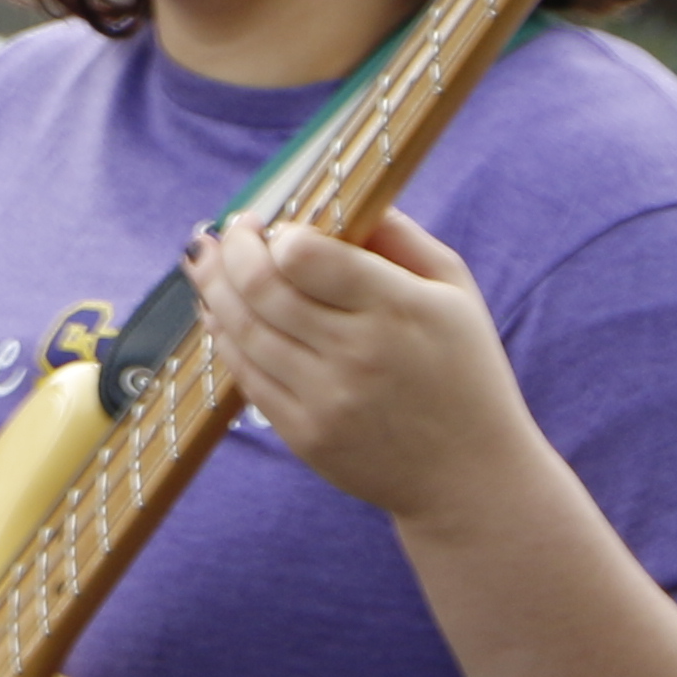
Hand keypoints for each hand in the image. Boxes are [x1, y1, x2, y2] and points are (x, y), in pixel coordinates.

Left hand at [186, 206, 547, 529]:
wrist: (470, 476)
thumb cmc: (465, 372)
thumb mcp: (455, 291)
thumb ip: (400, 238)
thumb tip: (341, 200)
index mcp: (399, 308)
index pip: (305, 256)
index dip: (276, 234)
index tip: (269, 224)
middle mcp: (357, 353)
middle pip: (261, 289)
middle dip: (229, 253)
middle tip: (220, 235)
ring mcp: (325, 398)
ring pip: (242, 332)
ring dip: (213, 292)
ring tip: (205, 266)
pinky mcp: (304, 435)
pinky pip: (246, 378)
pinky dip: (226, 340)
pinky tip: (221, 316)